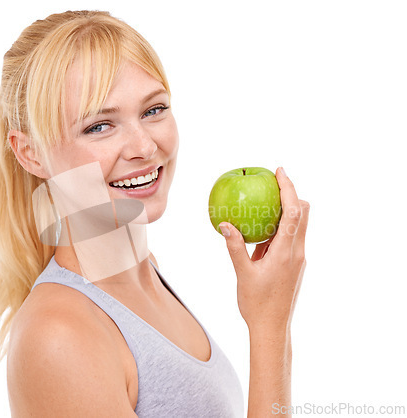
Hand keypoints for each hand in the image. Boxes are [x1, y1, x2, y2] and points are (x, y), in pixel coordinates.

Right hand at [219, 167, 309, 332]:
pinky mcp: (294, 264)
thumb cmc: (257, 304)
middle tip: (273, 183)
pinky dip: (282, 226)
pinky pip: (291, 237)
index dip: (289, 188)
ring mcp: (298, 258)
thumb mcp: (242, 273)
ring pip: (299, 225)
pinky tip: (263, 229)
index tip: (280, 172)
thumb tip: (225, 224)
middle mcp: (297, 252)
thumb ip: (235, 246)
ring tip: (266, 202)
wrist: (272, 328)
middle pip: (304, 214)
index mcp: (286, 252)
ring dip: (288, 210)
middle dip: (293, 194)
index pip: (294, 212)